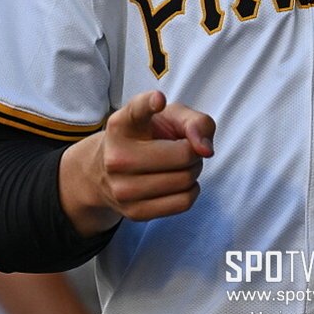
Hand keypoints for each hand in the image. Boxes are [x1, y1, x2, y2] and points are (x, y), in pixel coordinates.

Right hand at [60, 90, 214, 233]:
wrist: (108, 172)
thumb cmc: (146, 137)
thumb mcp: (169, 117)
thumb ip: (195, 121)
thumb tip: (205, 149)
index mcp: (122, 124)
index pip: (136, 110)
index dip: (150, 104)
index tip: (159, 100)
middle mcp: (117, 157)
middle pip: (182, 155)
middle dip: (194, 151)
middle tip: (184, 148)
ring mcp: (122, 189)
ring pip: (185, 180)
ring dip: (193, 171)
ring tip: (178, 165)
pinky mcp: (134, 213)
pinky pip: (183, 202)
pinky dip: (191, 190)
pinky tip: (177, 182)